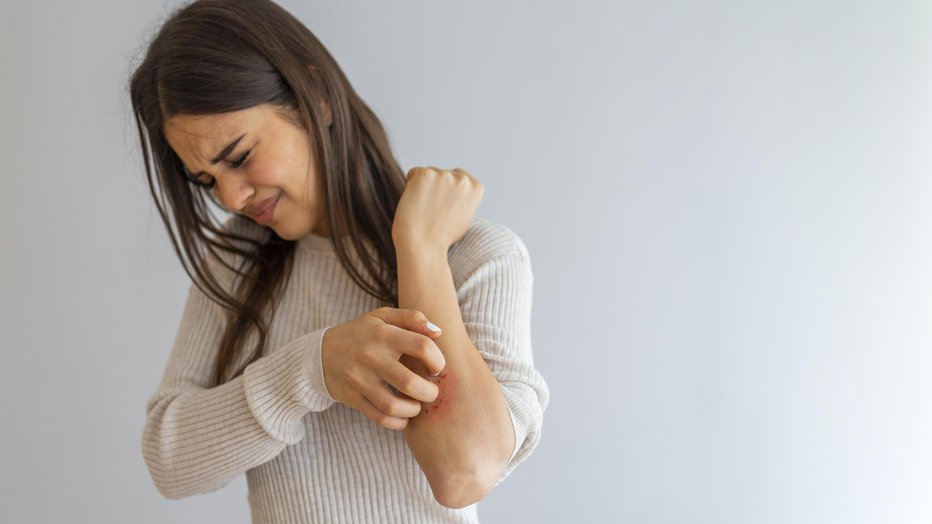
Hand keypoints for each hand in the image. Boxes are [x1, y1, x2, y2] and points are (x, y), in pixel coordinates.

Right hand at [321, 307, 445, 429]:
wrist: (320, 354)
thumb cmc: (361, 334)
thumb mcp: (383, 317)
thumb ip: (412, 318)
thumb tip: (438, 332)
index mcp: (384, 334)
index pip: (422, 346)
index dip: (438, 360)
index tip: (436, 367)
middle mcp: (372, 357)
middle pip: (409, 382)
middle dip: (430, 392)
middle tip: (431, 391)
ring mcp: (360, 379)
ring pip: (393, 406)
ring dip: (413, 410)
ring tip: (417, 405)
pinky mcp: (353, 398)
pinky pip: (379, 418)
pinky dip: (397, 422)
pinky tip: (404, 416)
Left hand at [392, 167, 483, 252]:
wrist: (423, 247)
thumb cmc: (441, 238)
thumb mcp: (464, 217)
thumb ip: (464, 200)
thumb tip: (456, 189)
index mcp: (476, 188)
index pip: (460, 177)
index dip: (448, 193)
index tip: (444, 209)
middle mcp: (463, 180)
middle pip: (443, 175)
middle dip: (435, 189)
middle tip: (432, 213)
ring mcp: (444, 175)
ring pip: (429, 174)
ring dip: (423, 188)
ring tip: (424, 210)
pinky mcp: (425, 174)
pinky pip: (413, 173)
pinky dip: (410, 186)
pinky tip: (415, 203)